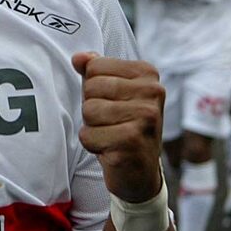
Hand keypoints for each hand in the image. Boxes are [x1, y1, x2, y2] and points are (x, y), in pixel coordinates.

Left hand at [74, 53, 164, 202]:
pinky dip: (93, 145)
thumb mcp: (112, 94)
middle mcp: (152, 92)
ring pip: (88, 111)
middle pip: (91, 88)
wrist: (140, 173)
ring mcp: (146, 117)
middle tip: (111, 123)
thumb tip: (78, 57)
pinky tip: (111, 149)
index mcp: (147, 74)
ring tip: (111, 135)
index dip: (94, 89)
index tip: (113, 104)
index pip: (95, 67)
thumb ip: (95, 71)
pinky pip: (88, 135)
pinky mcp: (132, 142)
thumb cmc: (123, 126)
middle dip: (92, 108)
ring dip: (92, 127)